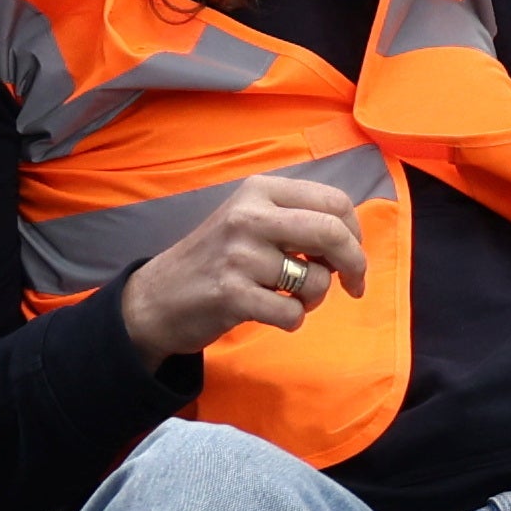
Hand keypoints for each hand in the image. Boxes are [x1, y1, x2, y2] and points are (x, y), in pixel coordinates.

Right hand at [117, 168, 376, 367]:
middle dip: (355, 263)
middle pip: (333, 232)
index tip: (353, 255)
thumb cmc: (215, 259)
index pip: (334, 202)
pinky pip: (292, 313)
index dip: (355, 232)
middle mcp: (249, 216)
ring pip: (316, 280)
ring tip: (290, 298)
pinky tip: (272, 314)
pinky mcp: (231, 294)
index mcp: (260, 190)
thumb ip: (296, 218)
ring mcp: (239, 255)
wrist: (155, 298)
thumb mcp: (249, 219)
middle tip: (355, 285)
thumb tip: (352, 237)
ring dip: (315, 298)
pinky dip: (293, 320)